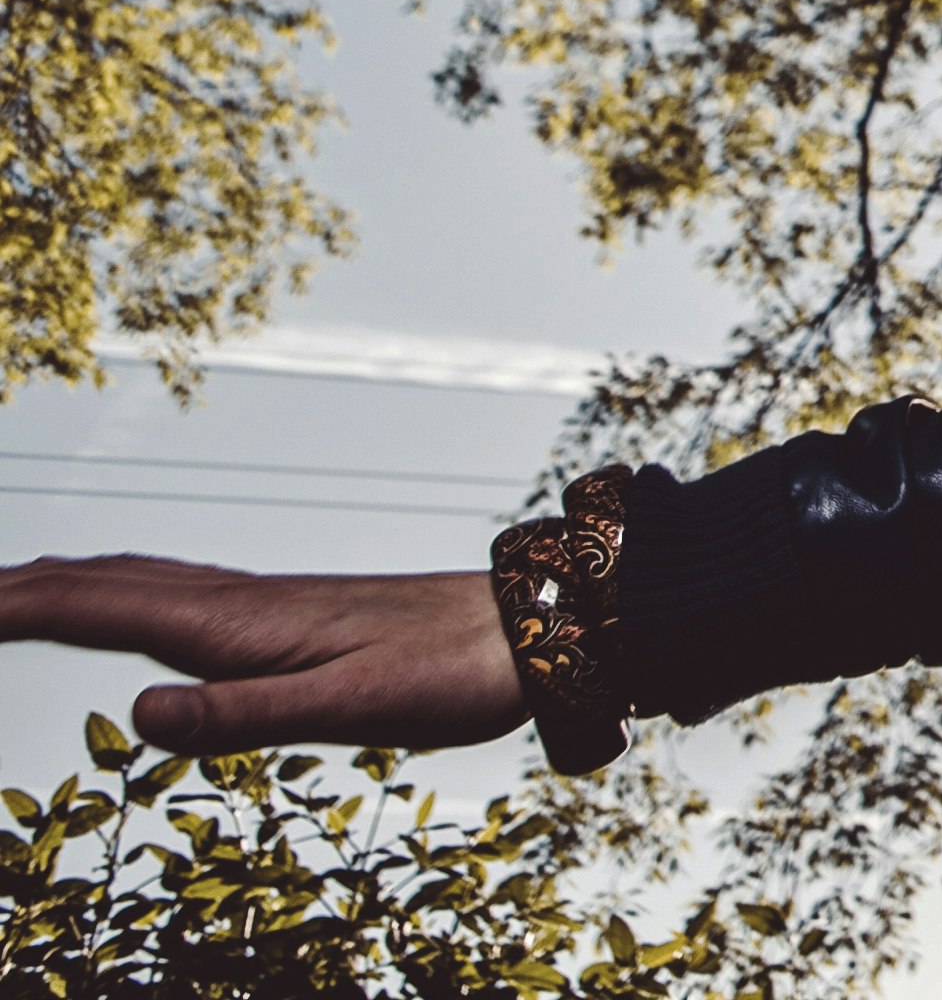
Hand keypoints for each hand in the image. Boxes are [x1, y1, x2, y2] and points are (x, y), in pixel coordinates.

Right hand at [0, 556, 526, 754]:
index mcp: (234, 623)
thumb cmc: (452, 673)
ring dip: (54, 582)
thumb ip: (243, 715)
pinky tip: (116, 600)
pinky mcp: (282, 615)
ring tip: (2, 593)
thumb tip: (136, 712)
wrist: (533, 625)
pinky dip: (111, 589)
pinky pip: (169, 590)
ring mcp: (257, 603)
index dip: (8, 609)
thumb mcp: (351, 709)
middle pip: (94, 583)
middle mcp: (235, 601)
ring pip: (130, 580)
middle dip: (11, 590)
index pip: (90, 608)